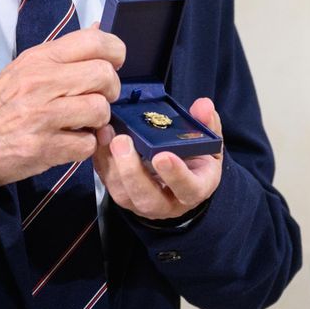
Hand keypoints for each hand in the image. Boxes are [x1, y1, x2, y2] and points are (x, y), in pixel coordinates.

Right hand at [0, 27, 124, 187]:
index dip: (115, 51)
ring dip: (97, 121)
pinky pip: (87, 144)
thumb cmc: (2, 104)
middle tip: (98, 98)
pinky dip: (84, 146)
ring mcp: (42, 116)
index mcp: (39, 59)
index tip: (114, 63)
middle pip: (104, 75)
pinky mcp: (45, 147)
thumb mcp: (26, 67)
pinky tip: (69, 141)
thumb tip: (99, 28)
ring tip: (81, 122)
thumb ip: (64, 52)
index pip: (94, 40)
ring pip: (100, 110)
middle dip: (110, 90)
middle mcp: (41, 82)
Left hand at [94, 96, 223, 220]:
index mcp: (195, 190)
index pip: (188, 189)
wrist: (182, 180)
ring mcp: (141, 202)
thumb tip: (203, 105)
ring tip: (107, 134)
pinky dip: (101, 160)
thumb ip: (208, 124)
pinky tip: (100, 138)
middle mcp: (167, 203)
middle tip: (122, 141)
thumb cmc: (196, 161)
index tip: (163, 156)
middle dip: (131, 170)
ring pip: (122, 192)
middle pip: (147, 197)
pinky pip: (107, 182)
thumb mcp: (209, 144)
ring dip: (111, 163)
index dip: (176, 175)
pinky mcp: (122, 195)